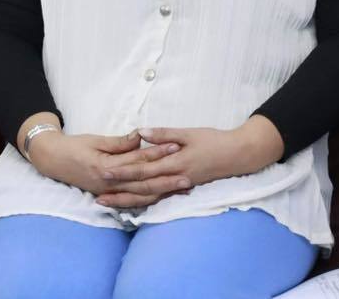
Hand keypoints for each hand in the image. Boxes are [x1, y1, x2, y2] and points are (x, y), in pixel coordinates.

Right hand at [28, 129, 185, 206]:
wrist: (52, 160)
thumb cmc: (73, 146)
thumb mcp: (94, 140)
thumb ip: (118, 142)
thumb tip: (140, 137)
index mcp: (105, 166)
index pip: (137, 161)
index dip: (157, 154)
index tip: (175, 146)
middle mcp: (109, 183)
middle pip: (144, 183)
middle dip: (167, 180)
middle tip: (188, 176)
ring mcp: (109, 192)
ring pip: (141, 196)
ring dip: (163, 193)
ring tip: (182, 189)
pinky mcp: (109, 196)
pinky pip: (133, 201)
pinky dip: (149, 200)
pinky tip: (164, 198)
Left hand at [94, 119, 283, 208]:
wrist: (239, 156)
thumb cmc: (214, 140)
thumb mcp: (189, 133)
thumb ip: (164, 134)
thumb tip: (141, 133)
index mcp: (175, 162)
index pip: (144, 169)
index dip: (124, 171)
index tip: (104, 171)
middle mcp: (176, 178)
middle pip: (143, 188)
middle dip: (120, 192)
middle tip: (98, 196)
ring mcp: (180, 186)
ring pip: (151, 197)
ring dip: (129, 201)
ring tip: (109, 204)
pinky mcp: (184, 189)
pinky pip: (161, 198)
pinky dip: (145, 202)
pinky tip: (132, 205)